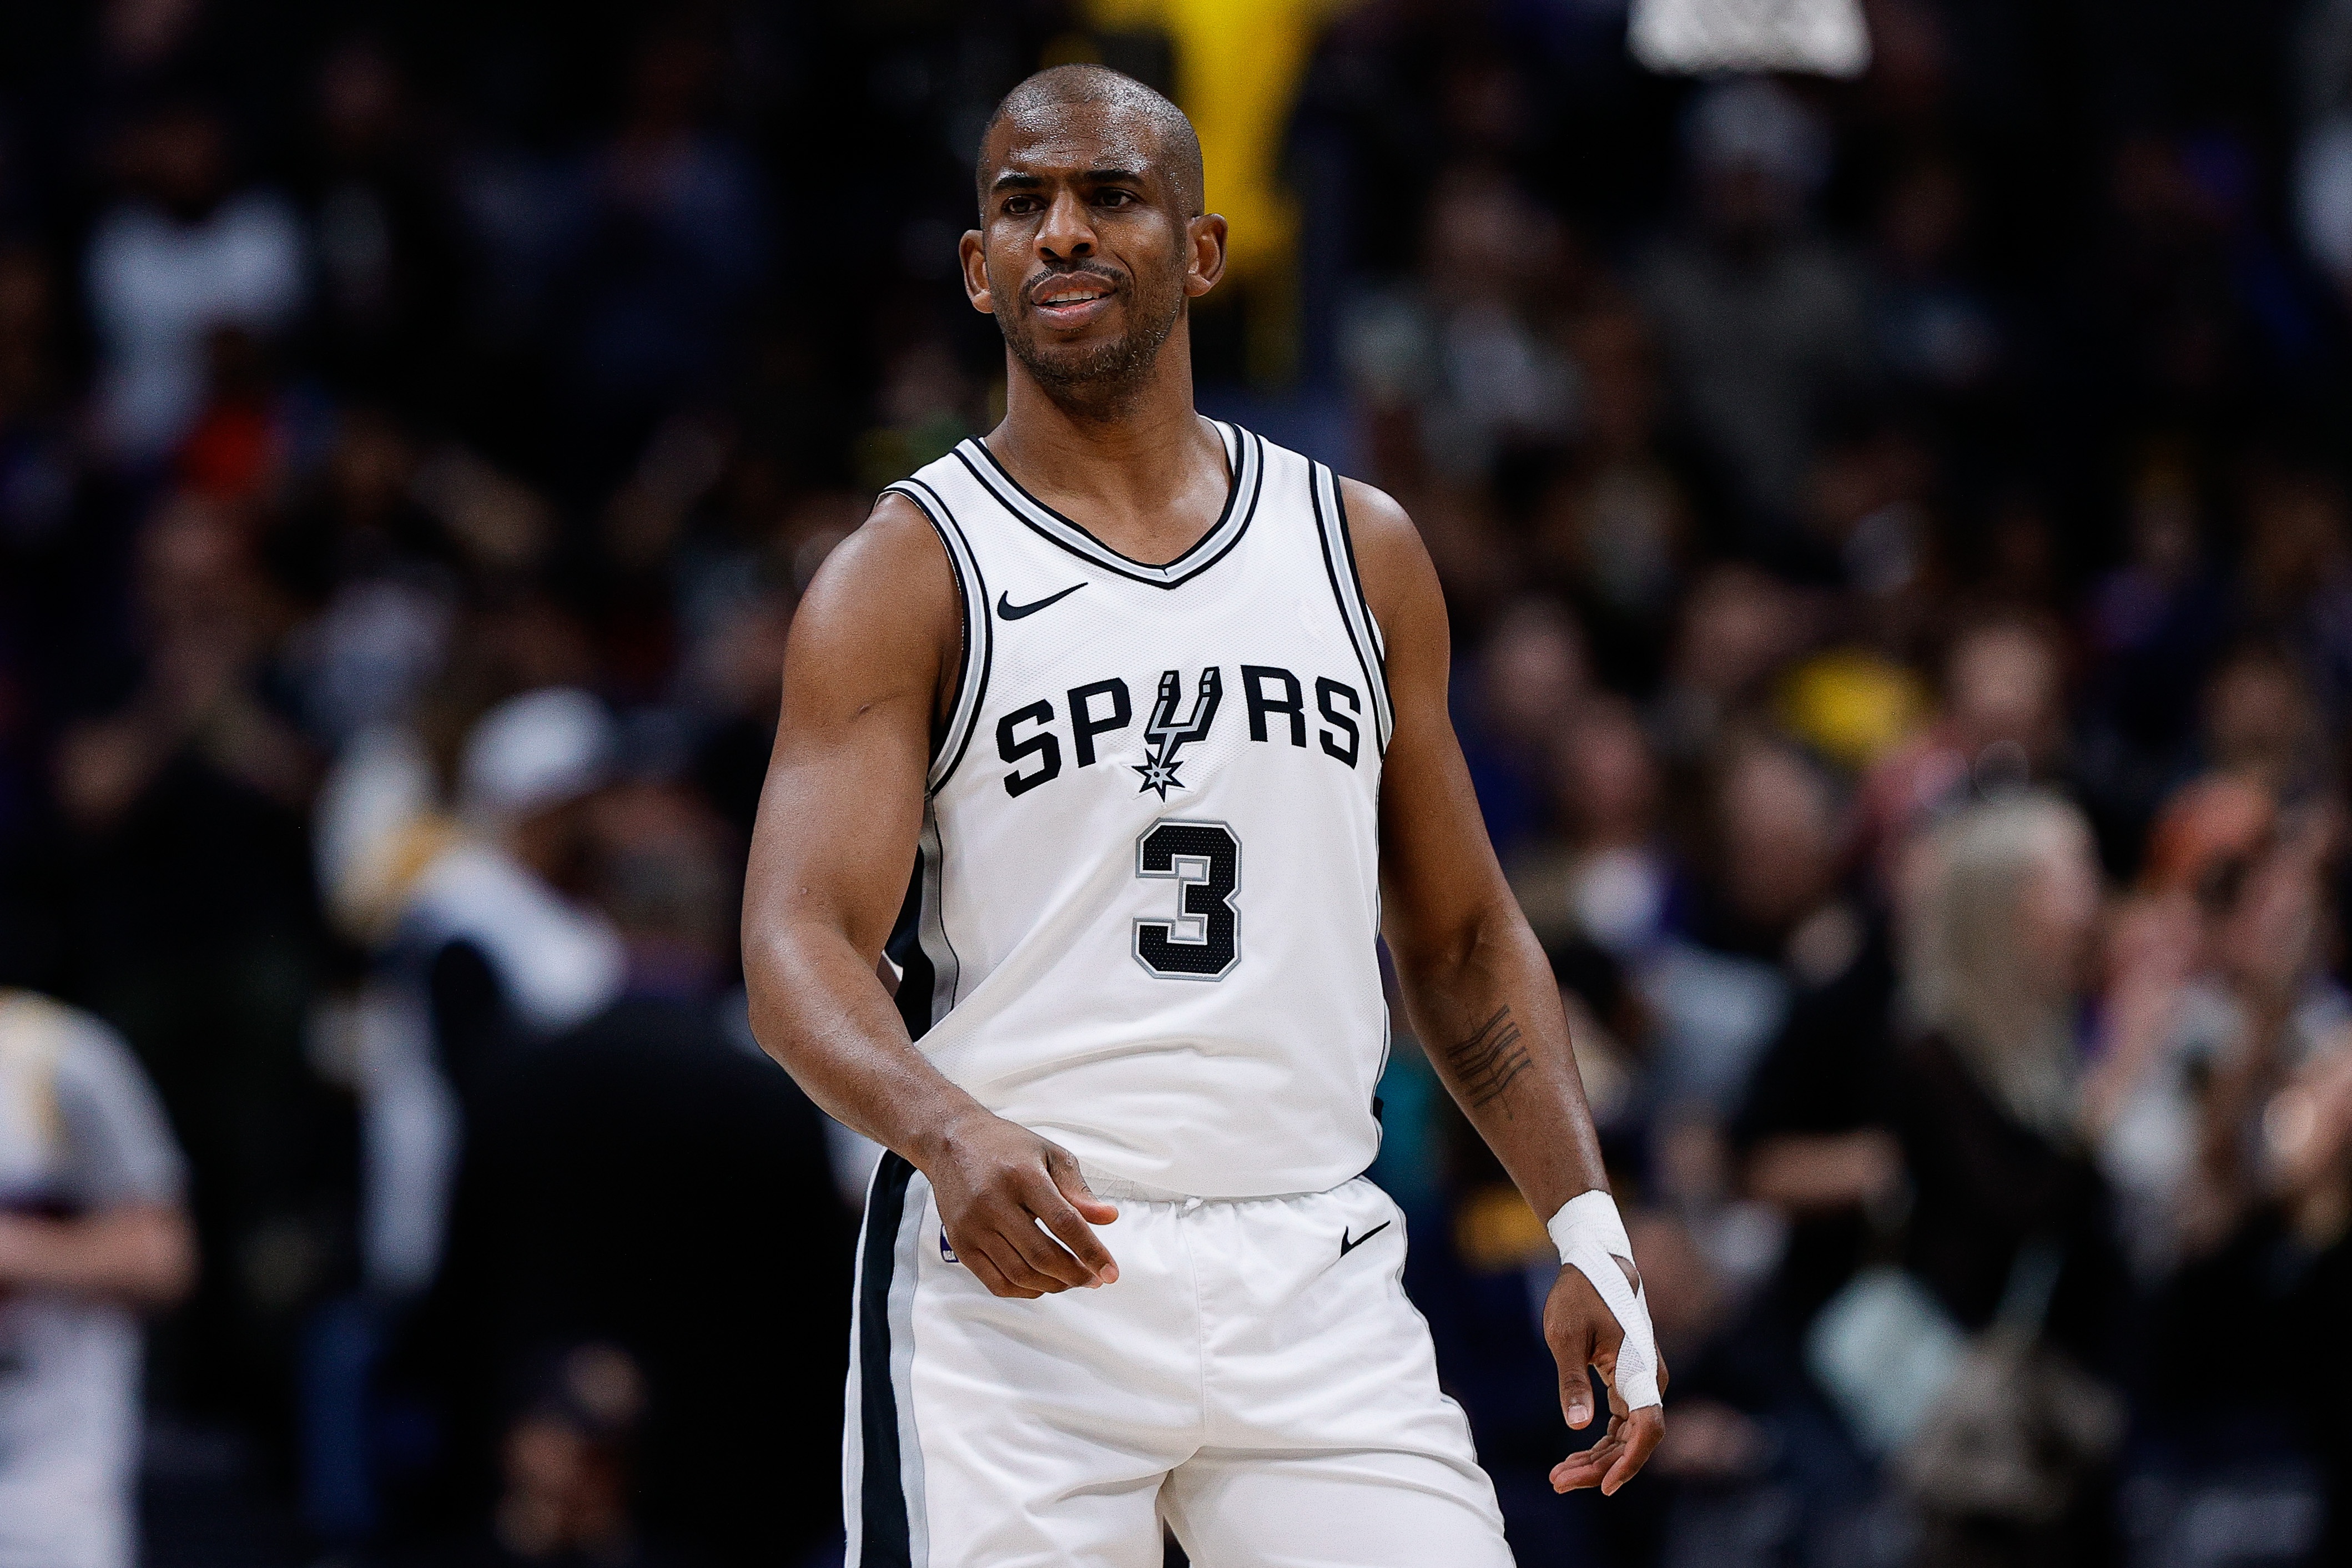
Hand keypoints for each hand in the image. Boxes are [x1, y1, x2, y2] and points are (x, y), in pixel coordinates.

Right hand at [921, 1109, 1118, 1298]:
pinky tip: (1042, 1283)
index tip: (1111, 1273)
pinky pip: (996, 1282)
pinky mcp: (960, 1243)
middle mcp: (994, 1202)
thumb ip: (1078, 1190)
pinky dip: (1025, 1291)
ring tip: (1071, 1280)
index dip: (1091, 1252)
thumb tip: (1108, 1218)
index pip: (1064, 1223)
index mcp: (1022, 1175)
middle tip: (1093, 1278)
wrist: (952, 1143)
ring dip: (1053, 1285)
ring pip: (1020, 1274)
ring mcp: (973, 1226)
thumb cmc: (1007, 1147)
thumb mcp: (1049, 1155)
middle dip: (1075, 1274)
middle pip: (1042, 1254)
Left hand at [1543, 1260, 1665, 1495]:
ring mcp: (1641, 1385)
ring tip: (1559, 1477)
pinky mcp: (1628, 1385)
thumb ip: (1572, 1381)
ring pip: (1625, 1437)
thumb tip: (1577, 1425)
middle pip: (1633, 1441)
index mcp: (1641, 1370)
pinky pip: (1619, 1425)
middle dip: (1598, 1467)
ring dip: (1597, 1460)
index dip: (1630, 1461)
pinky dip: (1598, 1444)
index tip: (1605, 1486)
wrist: (1595, 1266)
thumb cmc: (1580, 1296)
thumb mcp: (1567, 1337)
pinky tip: (1573, 1458)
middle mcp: (1649, 1382)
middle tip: (1558, 1482)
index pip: (1647, 1428)